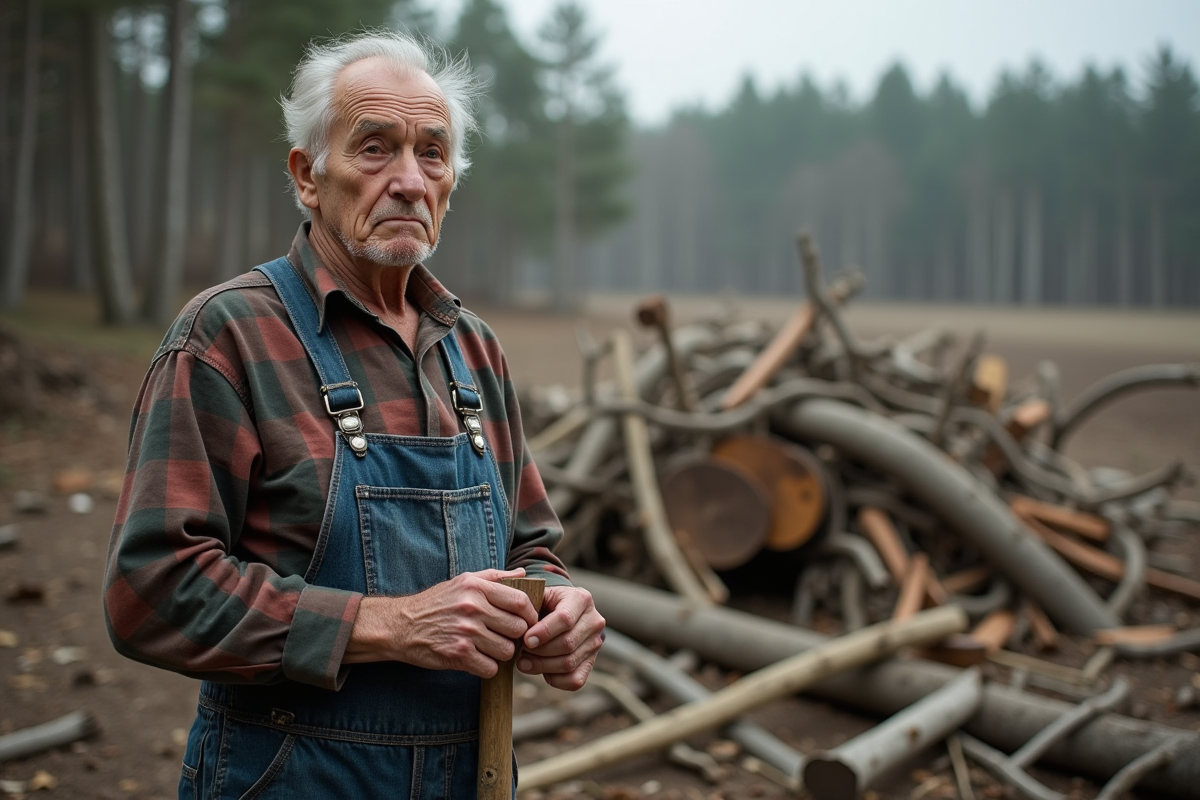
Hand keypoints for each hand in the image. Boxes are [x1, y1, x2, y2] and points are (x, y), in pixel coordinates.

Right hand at [344, 568, 539, 678]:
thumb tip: (523, 574)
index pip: (521, 602)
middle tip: (504, 637)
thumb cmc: (436, 602)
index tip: (526, 622)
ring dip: (500, 654)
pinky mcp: (457, 654)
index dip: (529, 615)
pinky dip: (487, 668)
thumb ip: (494, 577)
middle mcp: (473, 607)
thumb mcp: (463, 581)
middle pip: (518, 628)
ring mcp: (465, 632)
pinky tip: (477, 660)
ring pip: (506, 651)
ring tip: (488, 648)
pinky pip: (490, 668)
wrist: (400, 625)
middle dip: (515, 636)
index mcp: (477, 587)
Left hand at [517, 585, 605, 690]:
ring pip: (569, 663)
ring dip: (542, 666)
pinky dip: (556, 680)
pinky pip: (575, 680)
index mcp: (581, 599)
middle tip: (520, 652)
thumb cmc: (545, 603)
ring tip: (524, 663)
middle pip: (568, 643)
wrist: (559, 610)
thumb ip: (529, 607)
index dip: (544, 632)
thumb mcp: (539, 595)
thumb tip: (520, 628)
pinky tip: (541, 671)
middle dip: (540, 651)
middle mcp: (593, 621)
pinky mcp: (591, 662)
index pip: (565, 619)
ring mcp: (595, 643)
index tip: (526, 640)